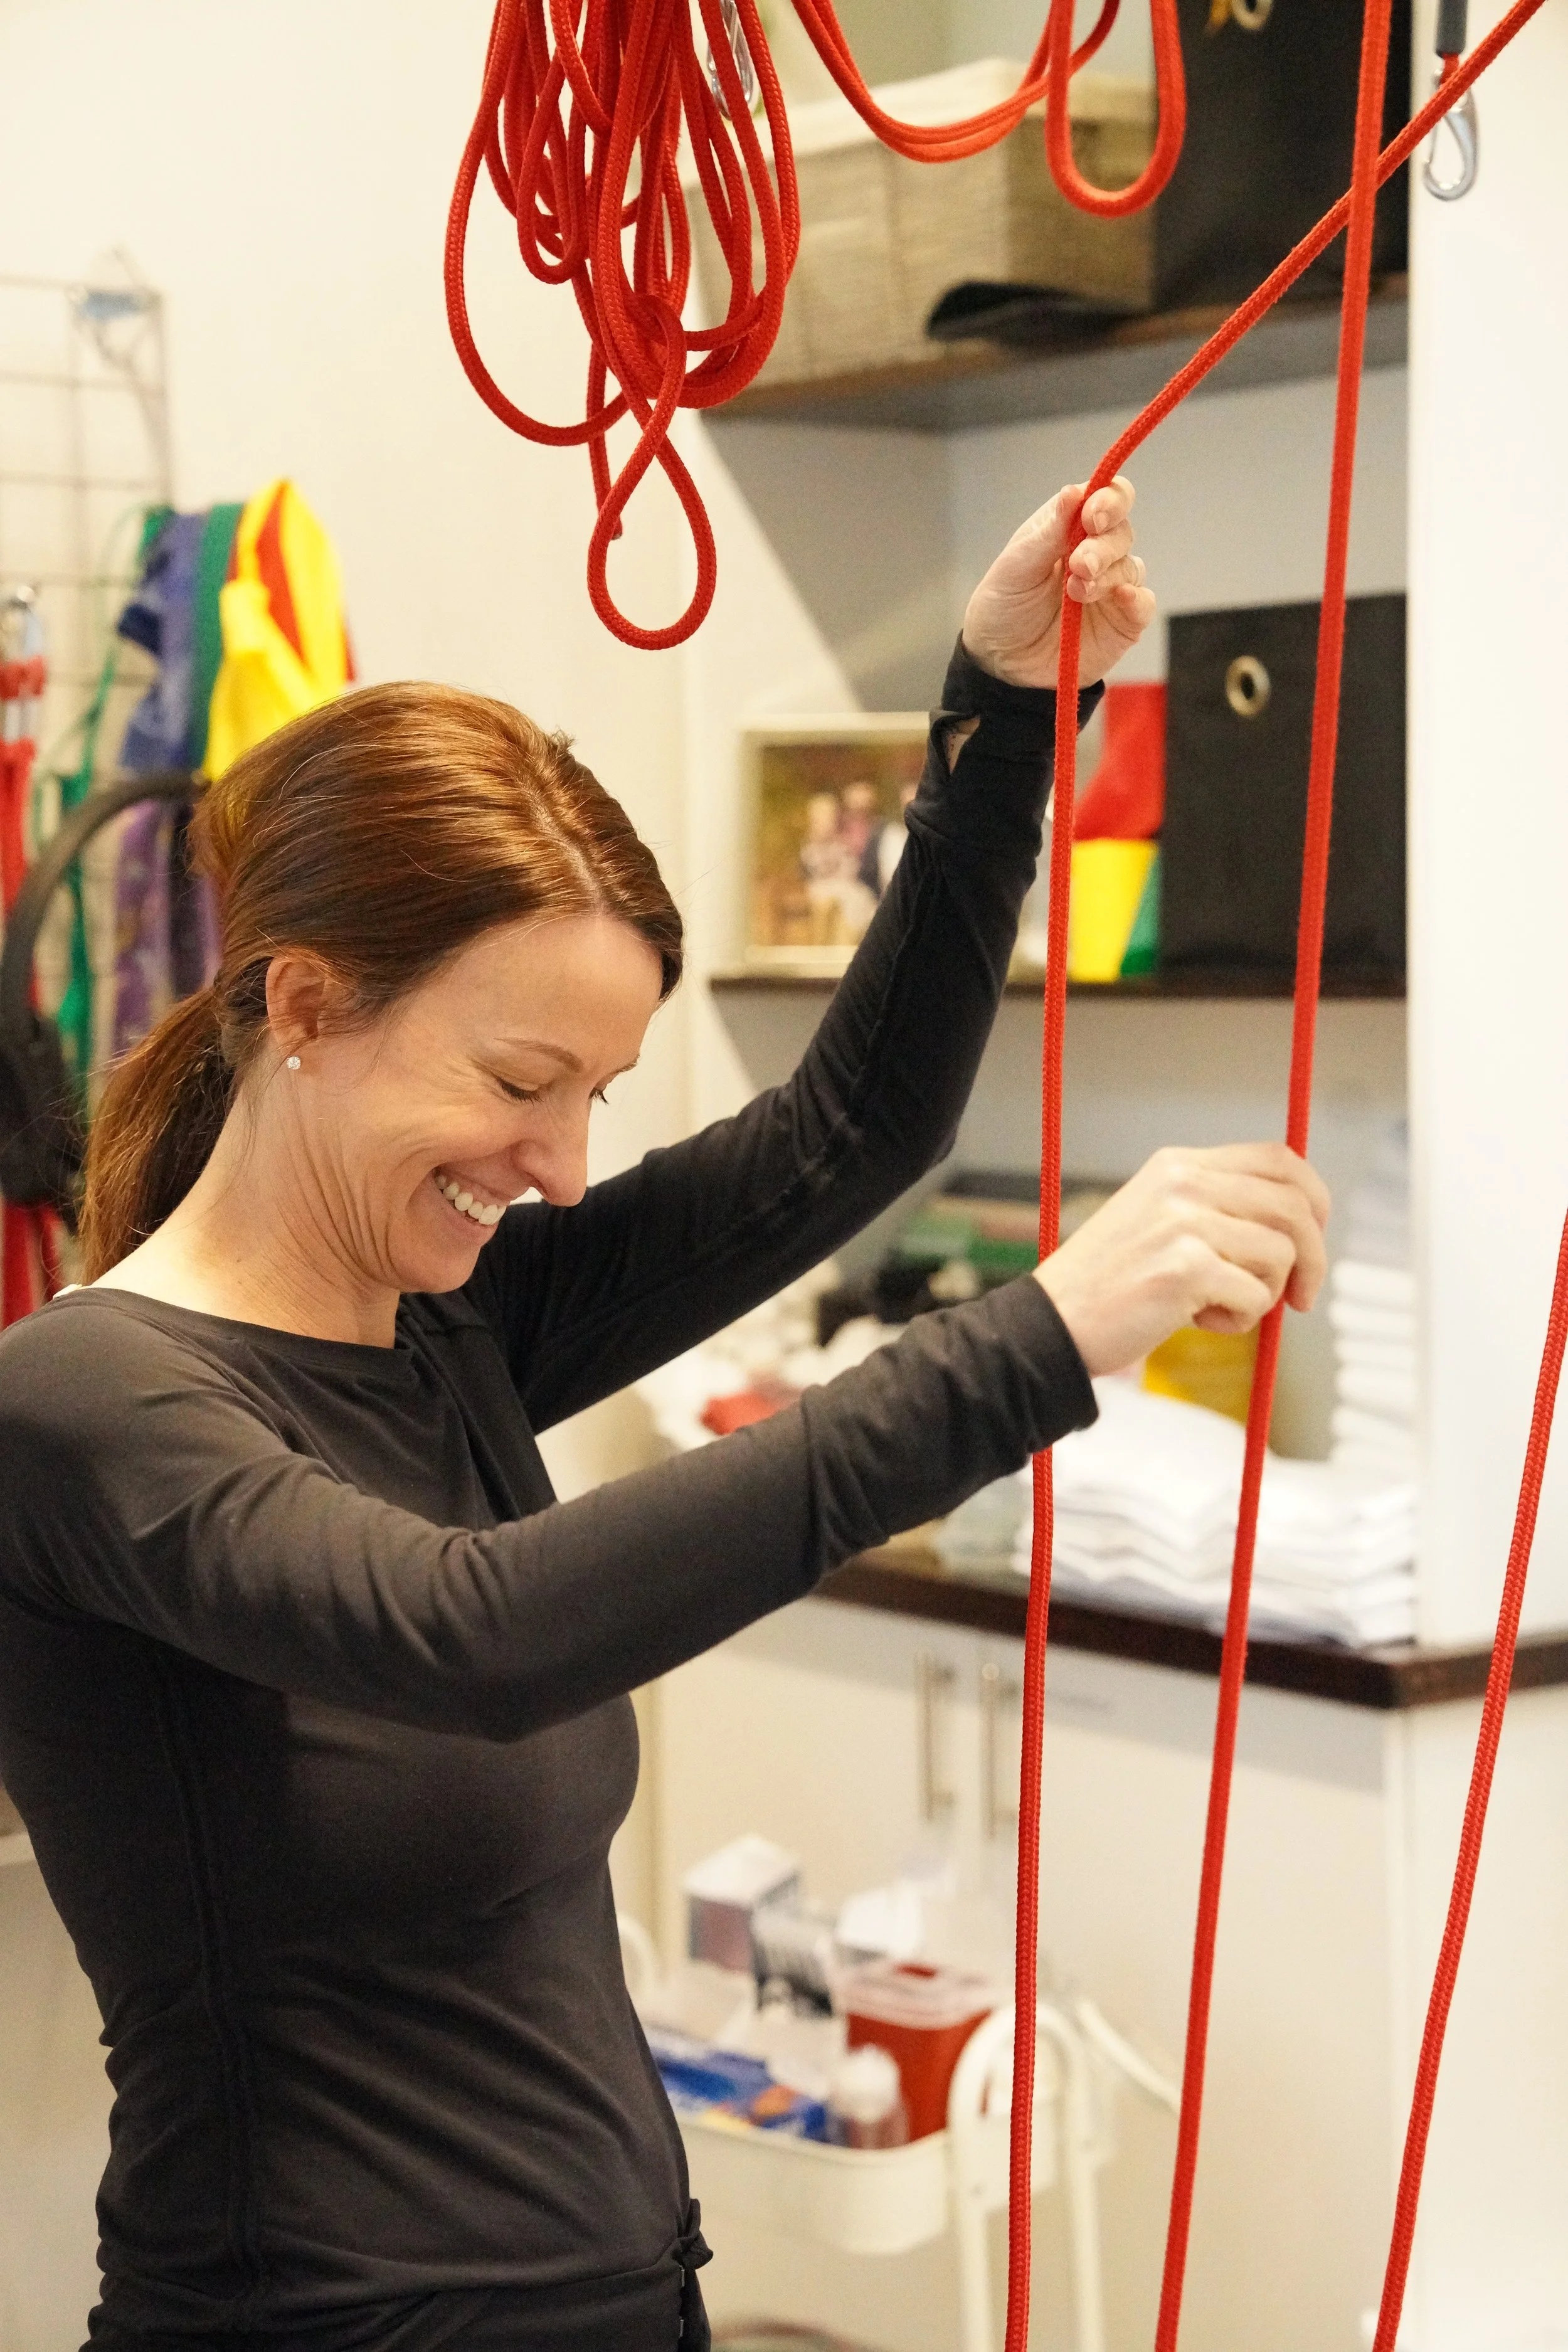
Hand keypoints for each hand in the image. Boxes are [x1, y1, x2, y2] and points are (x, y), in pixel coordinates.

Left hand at [960, 476, 1153, 689]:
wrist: (1001, 664)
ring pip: (1131, 567)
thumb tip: (1074, 492)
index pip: (1108, 498)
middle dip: (1103, 546)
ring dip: (1107, 575)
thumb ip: (1049, 532)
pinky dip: (1136, 598)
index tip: (1092, 516)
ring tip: (1076, 592)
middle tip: (1079, 565)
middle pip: (1122, 531)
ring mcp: (1111, 587)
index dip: (1109, 500)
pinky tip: (1119, 597)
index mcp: (1071, 529)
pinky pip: (1144, 603)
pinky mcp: (1122, 622)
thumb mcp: (1016, 566)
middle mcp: (1097, 553)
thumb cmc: (1004, 608)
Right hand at [1033, 1144, 1329, 1378]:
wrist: (1053, 1322)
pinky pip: (1256, 1296)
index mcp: (1179, 1164)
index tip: (1312, 1239)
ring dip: (1264, 1294)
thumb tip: (1298, 1228)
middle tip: (1300, 1297)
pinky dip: (1239, 1320)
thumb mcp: (1160, 1221)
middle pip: (1293, 1205)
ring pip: (1280, 1254)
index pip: (1278, 1159)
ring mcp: (1183, 1222)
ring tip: (1218, 1306)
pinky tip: (1196, 1320)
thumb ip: (1218, 1210)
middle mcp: (1183, 1183)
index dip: (1312, 1199)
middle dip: (1312, 1257)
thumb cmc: (1112, 1284)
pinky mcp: (1185, 1268)